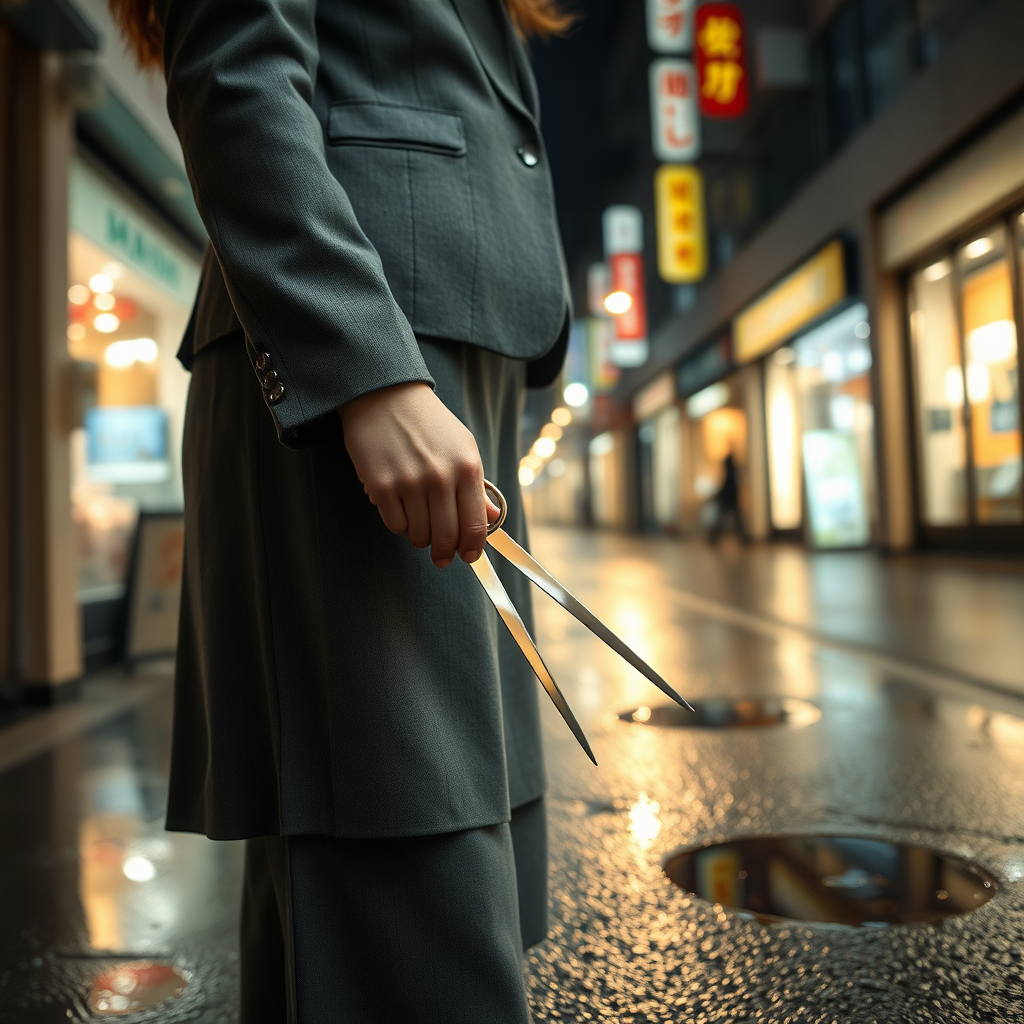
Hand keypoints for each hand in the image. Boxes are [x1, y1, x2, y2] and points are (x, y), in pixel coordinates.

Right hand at [339, 382, 499, 567]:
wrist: (385, 396)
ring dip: (420, 537)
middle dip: (445, 553)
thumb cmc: (429, 423)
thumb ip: (477, 486)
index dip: (473, 548)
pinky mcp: (381, 486)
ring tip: (419, 523)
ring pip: (419, 535)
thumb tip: (490, 519)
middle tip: (442, 557)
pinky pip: (395, 525)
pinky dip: (399, 524)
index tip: (469, 556)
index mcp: (467, 467)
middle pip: (447, 537)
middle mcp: (441, 477)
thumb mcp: (463, 447)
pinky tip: (400, 508)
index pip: (475, 525)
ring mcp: (410, 482)